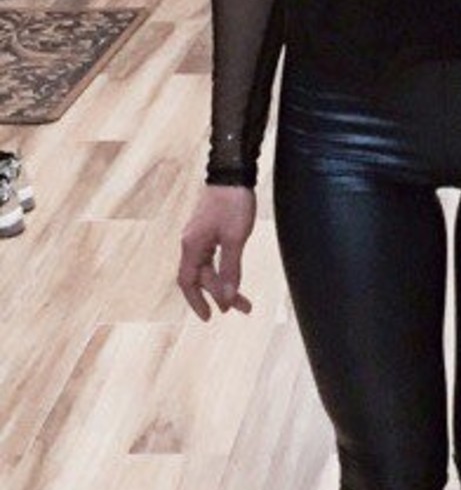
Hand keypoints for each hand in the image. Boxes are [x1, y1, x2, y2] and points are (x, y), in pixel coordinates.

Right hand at [178, 185, 255, 320]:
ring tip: (244, 299)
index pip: (187, 282)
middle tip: (244, 308)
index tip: (210, 317)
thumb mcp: (235, 238)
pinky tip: (233, 275)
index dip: (196, 302)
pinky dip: (223, 269)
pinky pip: (212, 257)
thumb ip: (230, 269)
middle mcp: (191, 242)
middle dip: (220, 294)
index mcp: (192, 246)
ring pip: (208, 268)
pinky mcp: (208, 229)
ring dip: (224, 283)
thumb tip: (227, 297)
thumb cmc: (233, 203)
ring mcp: (199, 236)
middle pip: (202, 277)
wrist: (233, 173)